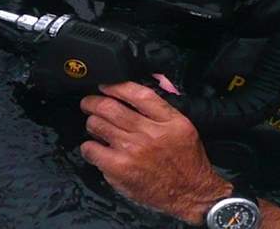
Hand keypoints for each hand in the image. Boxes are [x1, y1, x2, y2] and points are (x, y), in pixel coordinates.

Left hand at [80, 82, 231, 224]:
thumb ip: (162, 109)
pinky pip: (92, 149)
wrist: (190, 193)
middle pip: (110, 107)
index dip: (115, 86)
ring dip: (92, 122)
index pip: (136, 94)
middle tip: (89, 103)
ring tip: (94, 125)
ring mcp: (132, 151)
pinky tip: (94, 147)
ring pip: (97, 125)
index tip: (106, 86)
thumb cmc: (186, 160)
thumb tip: (135, 93)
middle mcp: (150, 133)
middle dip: (93, 102)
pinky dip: (89, 146)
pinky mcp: (119, 169)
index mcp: (169, 120)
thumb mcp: (183, 126)